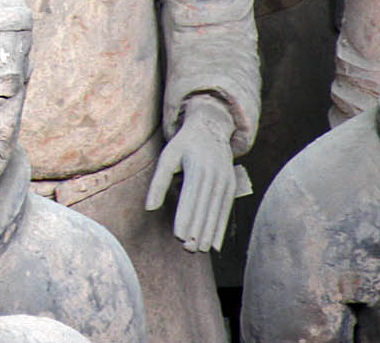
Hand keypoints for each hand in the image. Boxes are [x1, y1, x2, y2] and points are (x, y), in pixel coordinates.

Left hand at [145, 95, 236, 252]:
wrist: (211, 129)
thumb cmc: (183, 146)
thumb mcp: (167, 158)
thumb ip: (158, 183)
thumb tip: (148, 208)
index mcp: (197, 168)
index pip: (190, 198)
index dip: (184, 218)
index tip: (178, 236)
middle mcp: (214, 175)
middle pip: (204, 208)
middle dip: (197, 230)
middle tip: (188, 249)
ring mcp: (225, 182)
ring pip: (216, 212)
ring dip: (209, 233)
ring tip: (200, 250)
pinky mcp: (230, 187)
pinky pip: (225, 211)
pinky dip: (220, 228)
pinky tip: (215, 245)